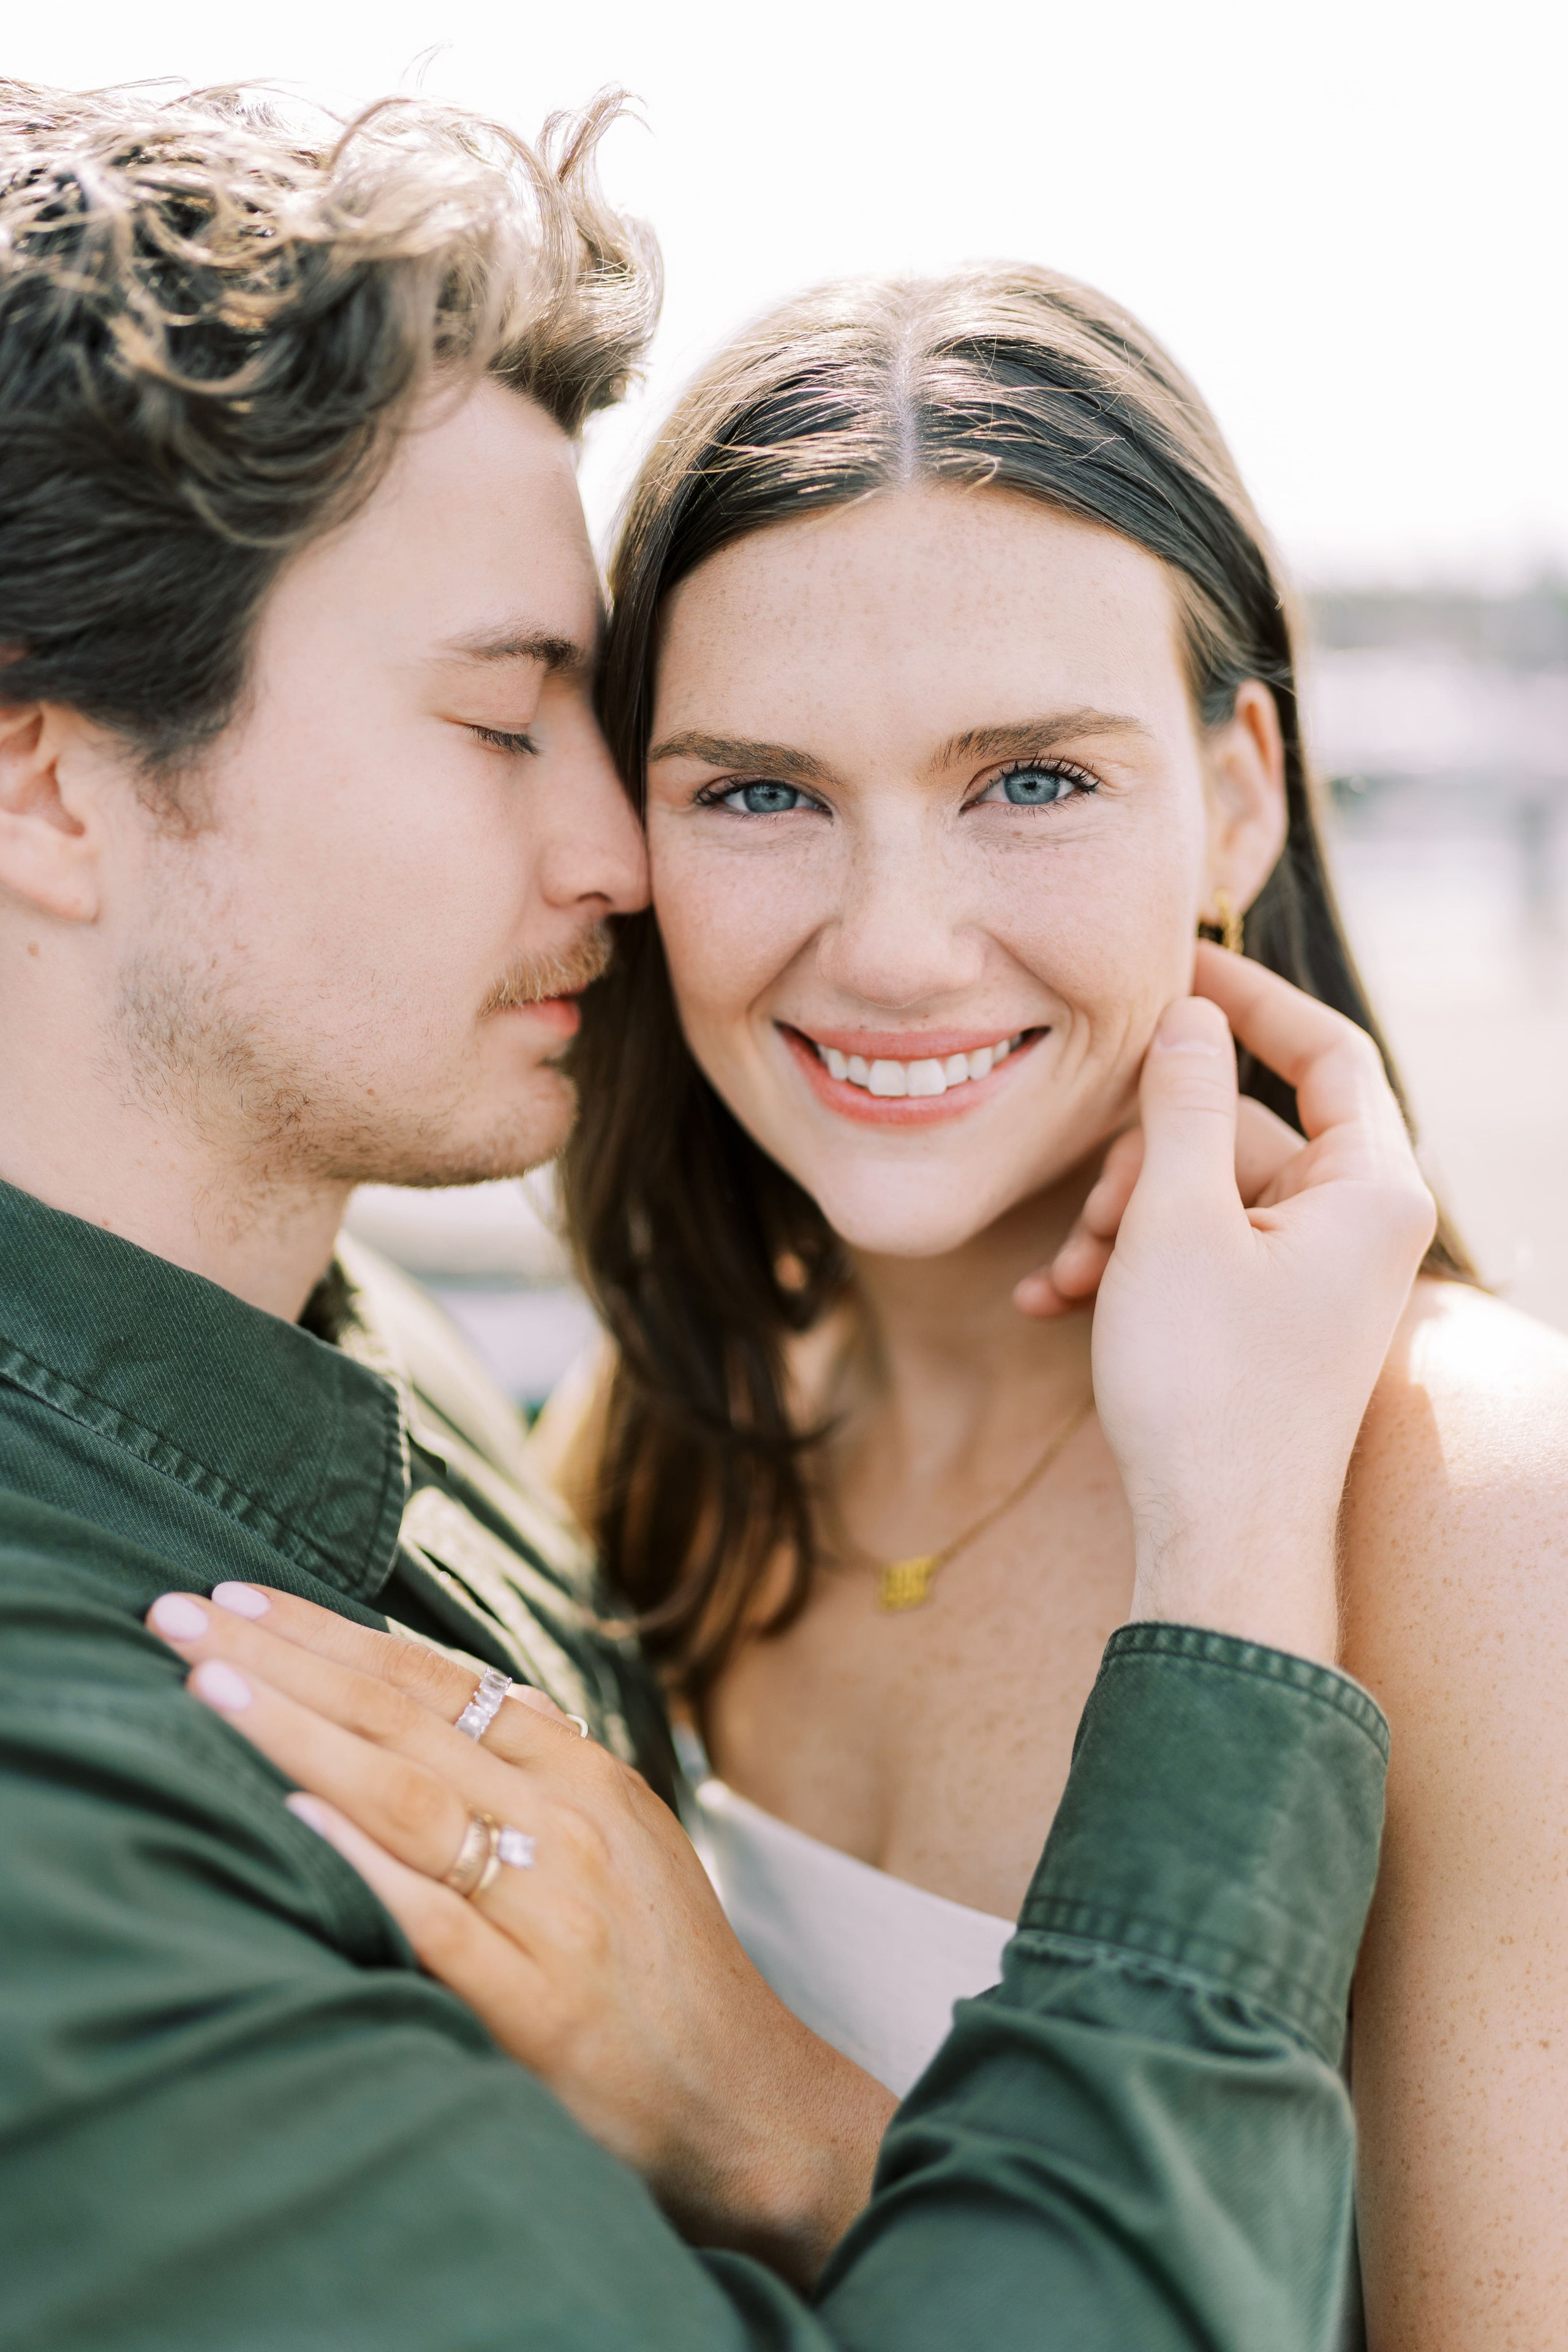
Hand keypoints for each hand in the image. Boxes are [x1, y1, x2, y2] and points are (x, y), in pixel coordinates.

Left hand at [145, 1584, 893, 2282]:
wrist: (747, 2100)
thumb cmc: (662, 1970)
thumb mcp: (618, 1836)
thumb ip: (531, 1765)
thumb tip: (433, 1683)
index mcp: (585, 1776)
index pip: (437, 1680)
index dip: (330, 1632)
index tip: (236, 1594)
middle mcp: (569, 1823)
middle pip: (405, 1719)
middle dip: (284, 1659)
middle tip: (179, 1612)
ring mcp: (553, 1911)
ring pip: (408, 1797)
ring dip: (299, 1734)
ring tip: (206, 1685)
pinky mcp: (538, 2005)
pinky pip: (436, 1921)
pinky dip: (364, 1865)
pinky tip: (294, 1820)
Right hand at [1046, 945, 1435, 1662]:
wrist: (1220, 1541)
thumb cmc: (1208, 1385)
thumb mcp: (1175, 1221)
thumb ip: (1179, 1103)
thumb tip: (1189, 1015)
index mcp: (1371, 1189)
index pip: (1327, 1049)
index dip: (1250, 997)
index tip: (1175, 965)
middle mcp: (1355, 1225)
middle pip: (1239, 1127)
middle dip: (1142, 1158)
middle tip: (1091, 1210)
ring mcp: (1311, 1275)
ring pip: (1200, 1195)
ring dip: (1117, 1222)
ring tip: (1064, 1275)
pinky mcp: (1266, 1319)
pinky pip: (1195, 1254)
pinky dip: (1126, 1267)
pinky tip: (1050, 1301)